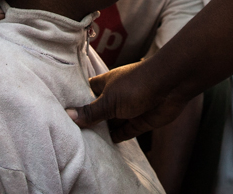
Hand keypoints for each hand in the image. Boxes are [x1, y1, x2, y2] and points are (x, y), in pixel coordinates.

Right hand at [67, 60, 189, 142]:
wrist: (171, 86)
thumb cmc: (137, 85)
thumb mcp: (110, 99)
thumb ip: (91, 111)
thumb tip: (69, 115)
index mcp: (105, 84)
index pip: (86, 92)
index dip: (76, 101)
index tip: (62, 112)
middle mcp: (115, 96)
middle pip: (98, 110)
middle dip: (88, 120)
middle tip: (69, 134)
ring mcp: (127, 110)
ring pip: (110, 123)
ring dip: (100, 132)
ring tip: (82, 144)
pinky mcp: (138, 122)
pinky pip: (123, 133)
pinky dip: (114, 139)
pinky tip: (103, 147)